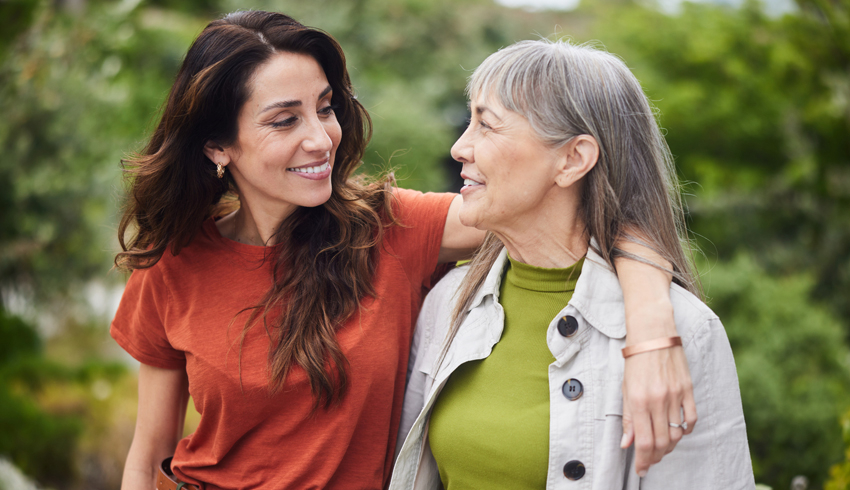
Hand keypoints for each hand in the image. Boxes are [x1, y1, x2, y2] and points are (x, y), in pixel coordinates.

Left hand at [620, 343, 696, 476]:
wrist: (653, 333)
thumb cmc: (635, 360)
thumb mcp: (625, 388)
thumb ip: (627, 418)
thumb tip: (627, 444)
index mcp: (639, 401)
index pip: (644, 442)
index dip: (643, 461)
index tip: (642, 469)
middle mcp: (658, 400)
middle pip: (662, 442)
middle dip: (656, 457)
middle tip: (651, 460)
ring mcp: (676, 395)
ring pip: (677, 433)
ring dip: (670, 445)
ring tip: (662, 447)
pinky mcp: (688, 389)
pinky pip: (692, 419)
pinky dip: (686, 430)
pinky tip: (679, 431)